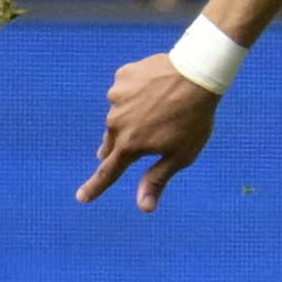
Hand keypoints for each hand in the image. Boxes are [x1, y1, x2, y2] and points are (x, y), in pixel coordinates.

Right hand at [77, 54, 221, 210]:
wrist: (198, 73)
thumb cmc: (194, 119)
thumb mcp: (181, 155)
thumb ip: (158, 180)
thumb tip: (144, 208)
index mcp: (129, 145)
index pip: (107, 172)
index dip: (95, 187)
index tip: (82, 198)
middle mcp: (116, 123)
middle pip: (112, 142)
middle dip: (121, 146)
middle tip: (136, 143)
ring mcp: (117, 98)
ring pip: (120, 114)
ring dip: (134, 115)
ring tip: (160, 108)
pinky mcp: (122, 78)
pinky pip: (126, 91)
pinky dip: (138, 93)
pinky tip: (156, 89)